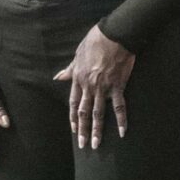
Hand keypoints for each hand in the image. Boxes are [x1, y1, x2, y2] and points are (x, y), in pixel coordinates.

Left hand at [53, 24, 134, 150]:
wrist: (113, 35)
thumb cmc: (95, 42)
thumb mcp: (77, 55)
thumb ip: (70, 70)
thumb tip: (58, 77)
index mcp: (79, 78)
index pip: (74, 103)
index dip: (73, 118)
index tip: (74, 130)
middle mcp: (89, 86)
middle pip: (84, 112)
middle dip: (83, 130)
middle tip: (83, 145)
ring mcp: (103, 87)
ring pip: (99, 113)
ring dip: (97, 130)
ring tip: (96, 144)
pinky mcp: (118, 86)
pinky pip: (119, 106)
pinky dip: (121, 120)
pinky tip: (121, 132)